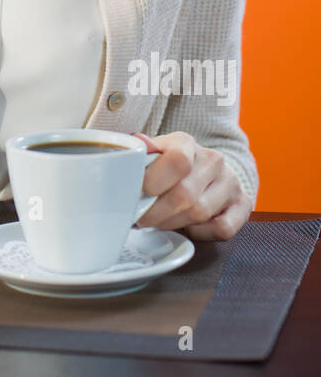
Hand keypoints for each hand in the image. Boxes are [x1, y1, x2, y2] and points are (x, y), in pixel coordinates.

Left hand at [131, 131, 250, 240]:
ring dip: (173, 223)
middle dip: (156, 213)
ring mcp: (230, 183)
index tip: (136, 195)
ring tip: (157, 223)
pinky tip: (187, 226)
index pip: (177, 160)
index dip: (154, 181)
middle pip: (184, 194)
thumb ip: (142, 154)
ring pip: (200, 213)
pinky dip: (201, 233)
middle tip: (139, 219)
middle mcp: (213, 160)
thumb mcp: (154, 154)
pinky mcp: (242, 206)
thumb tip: (133, 146)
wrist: (209, 171)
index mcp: (186, 143)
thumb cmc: (172, 167)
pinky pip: (221, 228)